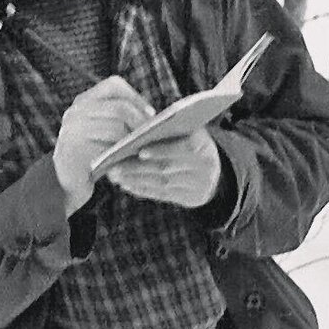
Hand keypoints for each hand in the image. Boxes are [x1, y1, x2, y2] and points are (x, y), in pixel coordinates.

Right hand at [53, 76, 154, 215]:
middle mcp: (75, 112)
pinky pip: (107, 149)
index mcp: (84, 101)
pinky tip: (131, 162)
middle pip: (118, 108)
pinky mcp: (75, 152)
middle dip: (140, 122)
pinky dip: (123, 155)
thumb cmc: (92, 154)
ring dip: (134, 140)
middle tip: (153, 136)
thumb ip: (120, 119)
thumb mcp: (101, 130)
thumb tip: (155, 118)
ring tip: (144, 149)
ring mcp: (73, 131)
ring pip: (116, 128)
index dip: (136, 97)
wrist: (64, 181)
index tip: (151, 114)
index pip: (113, 85)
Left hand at [106, 128, 221, 208]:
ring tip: (115, 173)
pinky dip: (142, 189)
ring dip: (136, 178)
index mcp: (205, 145)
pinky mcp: (191, 199)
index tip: (140, 151)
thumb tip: (137, 130)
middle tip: (115, 164)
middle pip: (168, 167)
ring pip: (162, 183)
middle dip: (139, 166)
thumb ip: (170, 129)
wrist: (212, 170)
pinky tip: (126, 184)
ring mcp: (199, 185)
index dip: (162, 150)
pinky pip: (162, 195)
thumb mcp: (188, 131)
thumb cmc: (190, 141)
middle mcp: (205, 167)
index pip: (185, 147)